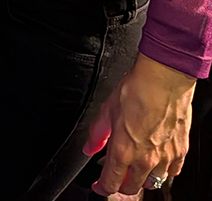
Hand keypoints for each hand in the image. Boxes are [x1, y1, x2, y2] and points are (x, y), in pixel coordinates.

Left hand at [85, 54, 194, 195]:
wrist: (163, 81)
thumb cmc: (136, 91)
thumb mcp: (106, 110)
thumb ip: (97, 134)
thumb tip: (89, 148)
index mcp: (123, 151)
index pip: (111, 182)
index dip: (102, 187)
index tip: (99, 186)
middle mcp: (145, 160)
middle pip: (132, 187)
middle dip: (121, 185)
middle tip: (115, 177)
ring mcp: (165, 158)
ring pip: (152, 182)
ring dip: (142, 179)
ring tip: (135, 170)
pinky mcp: (180, 152)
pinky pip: (172, 172)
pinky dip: (163, 172)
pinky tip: (157, 163)